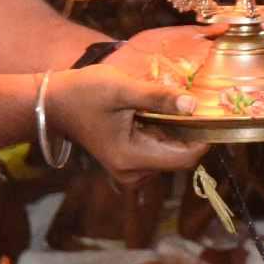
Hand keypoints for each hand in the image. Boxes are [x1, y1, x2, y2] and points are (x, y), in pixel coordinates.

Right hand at [51, 25, 222, 179]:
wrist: (53, 102)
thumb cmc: (84, 92)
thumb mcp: (122, 90)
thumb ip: (158, 98)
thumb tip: (194, 106)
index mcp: (132, 159)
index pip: (185, 159)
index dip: (203, 137)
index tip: (210, 111)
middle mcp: (132, 174)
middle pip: (179, 157)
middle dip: (188, 131)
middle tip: (187, 101)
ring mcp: (129, 171)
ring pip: (169, 153)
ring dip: (175, 131)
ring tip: (165, 103)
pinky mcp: (127, 163)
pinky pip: (157, 151)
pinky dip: (162, 133)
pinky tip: (152, 112)